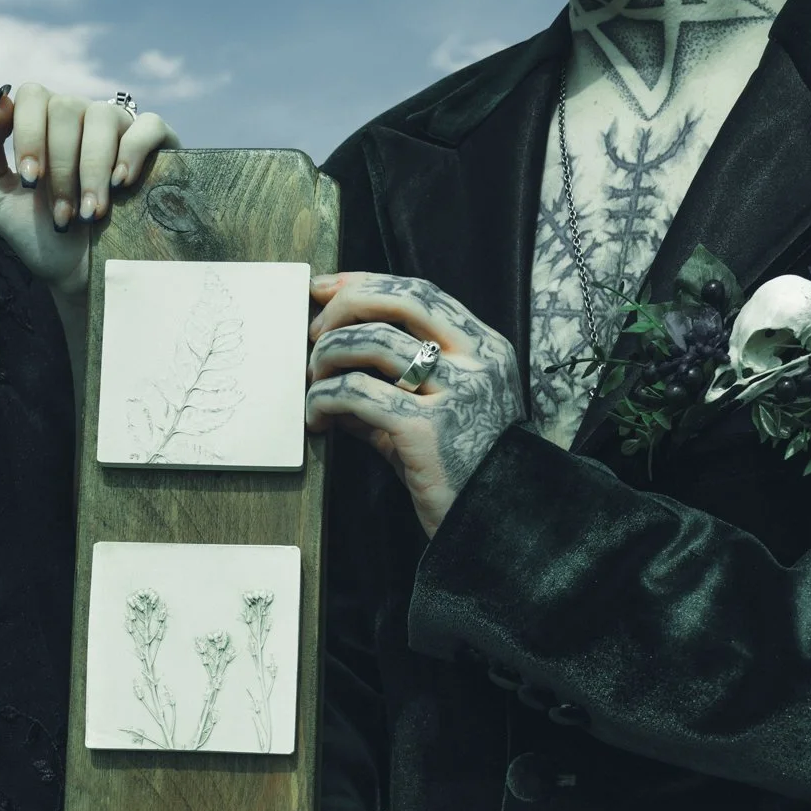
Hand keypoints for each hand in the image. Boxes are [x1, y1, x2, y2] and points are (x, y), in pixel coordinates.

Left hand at [0, 83, 179, 301]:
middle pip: (66, 108)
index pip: (32, 95)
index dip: (28, 135)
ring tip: (92, 213)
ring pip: (103, 116)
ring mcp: (119, 128)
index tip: (30, 182)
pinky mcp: (157, 146)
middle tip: (63, 214)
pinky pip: (147, 125)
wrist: (80, 275)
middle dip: (60, 167)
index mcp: (43, 121)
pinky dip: (133, 151)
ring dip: (92, 169)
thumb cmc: (38, 235)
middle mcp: (81, 117)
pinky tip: (122, 183)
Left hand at [307, 272, 525, 535]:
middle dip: (344, 307)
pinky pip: (357, 393)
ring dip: (328, 358)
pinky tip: (317, 419)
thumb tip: (334, 375)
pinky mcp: (425, 429)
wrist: (497, 525)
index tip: (327, 290)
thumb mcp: (435, 420)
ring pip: (370, 343)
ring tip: (312, 384)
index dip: (366, 285)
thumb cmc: (466, 475)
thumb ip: (393, 391)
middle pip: (397, 302)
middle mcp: (475, 362)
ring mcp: (454, 393)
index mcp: (485, 350)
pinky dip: (325, 400)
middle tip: (312, 333)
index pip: (419, 293)